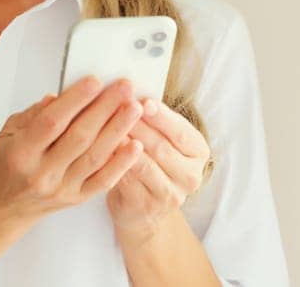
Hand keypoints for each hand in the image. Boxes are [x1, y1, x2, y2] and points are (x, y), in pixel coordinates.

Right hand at [0, 75, 144, 226]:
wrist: (6, 205)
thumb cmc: (8, 163)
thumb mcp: (8, 132)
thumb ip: (34, 114)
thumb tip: (59, 96)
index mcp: (22, 152)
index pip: (52, 122)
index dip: (75, 100)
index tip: (95, 81)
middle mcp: (43, 172)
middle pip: (79, 137)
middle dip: (105, 109)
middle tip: (124, 88)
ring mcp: (62, 188)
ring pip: (95, 157)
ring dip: (118, 130)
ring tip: (134, 108)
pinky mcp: (77, 198)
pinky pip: (103, 181)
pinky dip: (122, 163)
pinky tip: (136, 145)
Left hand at [105, 97, 211, 243]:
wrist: (142, 205)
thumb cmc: (150, 160)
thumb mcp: (159, 137)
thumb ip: (153, 120)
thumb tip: (133, 93)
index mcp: (198, 152)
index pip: (181, 132)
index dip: (162, 117)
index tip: (144, 100)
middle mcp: (190, 175)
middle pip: (161, 147)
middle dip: (138, 126)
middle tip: (118, 108)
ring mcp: (171, 195)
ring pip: (144, 165)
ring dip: (124, 145)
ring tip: (106, 126)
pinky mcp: (148, 207)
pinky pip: (128, 182)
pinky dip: (114, 164)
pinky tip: (101, 151)